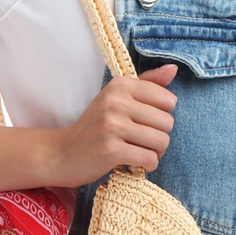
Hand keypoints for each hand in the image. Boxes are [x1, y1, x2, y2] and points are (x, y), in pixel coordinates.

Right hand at [47, 62, 177, 183]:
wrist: (62, 153)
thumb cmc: (95, 126)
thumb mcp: (116, 98)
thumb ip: (146, 83)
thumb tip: (173, 69)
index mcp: (120, 85)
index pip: (167, 100)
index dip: (162, 116)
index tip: (145, 123)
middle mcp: (116, 102)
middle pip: (167, 122)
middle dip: (159, 136)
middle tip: (141, 142)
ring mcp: (112, 126)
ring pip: (162, 142)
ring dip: (155, 152)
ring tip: (139, 152)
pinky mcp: (111, 150)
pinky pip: (150, 159)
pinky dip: (147, 165)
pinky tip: (135, 164)